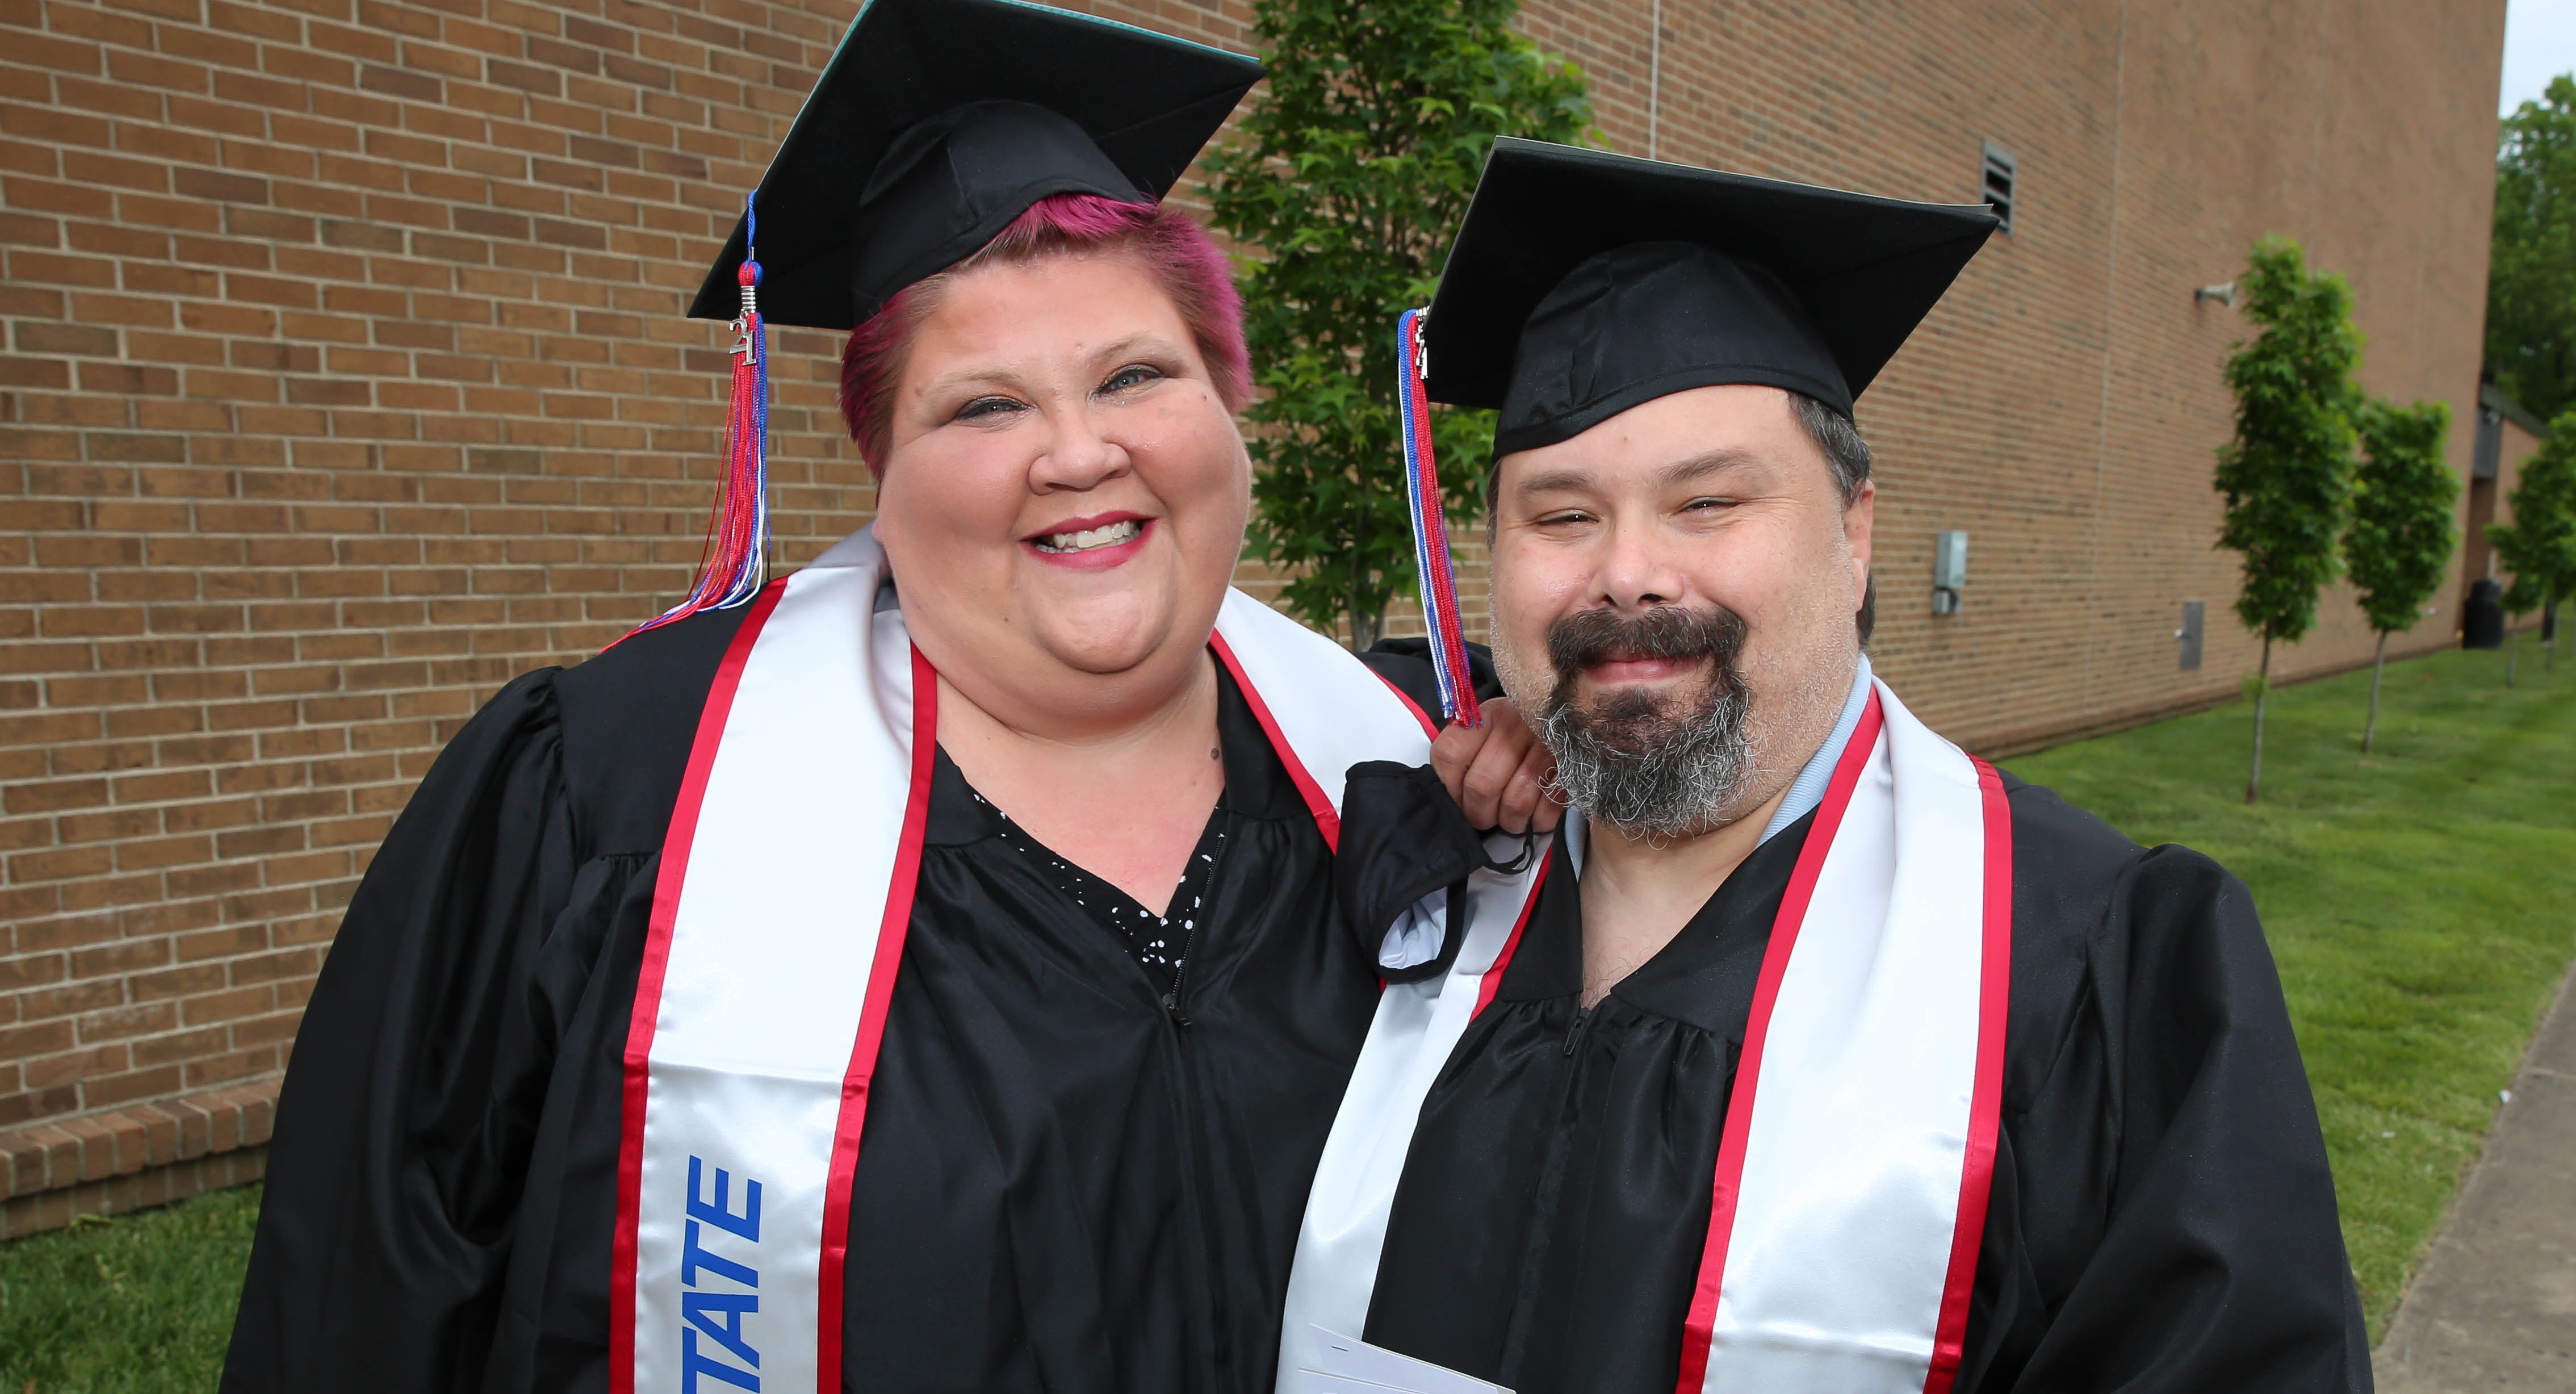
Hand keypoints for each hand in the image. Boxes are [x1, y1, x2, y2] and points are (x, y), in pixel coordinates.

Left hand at [1430, 697, 1563, 834]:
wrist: (1574, 718)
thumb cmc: (1522, 734)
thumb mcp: (1489, 731)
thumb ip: (1464, 755)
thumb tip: (1449, 797)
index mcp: (1488, 715)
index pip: (1450, 754)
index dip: (1449, 787)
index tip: (1457, 800)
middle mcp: (1516, 724)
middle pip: (1482, 785)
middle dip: (1480, 813)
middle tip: (1486, 816)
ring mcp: (1547, 745)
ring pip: (1516, 803)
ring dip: (1511, 821)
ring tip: (1512, 815)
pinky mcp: (1573, 767)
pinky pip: (1548, 809)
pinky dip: (1539, 821)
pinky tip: (1537, 812)